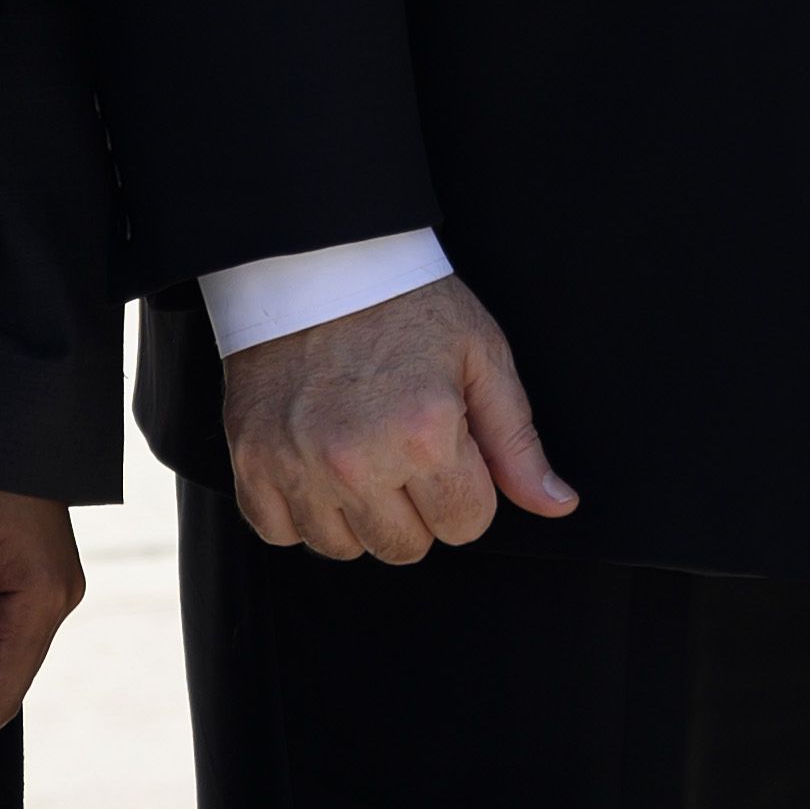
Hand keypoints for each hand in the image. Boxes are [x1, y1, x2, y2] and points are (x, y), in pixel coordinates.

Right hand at [222, 275, 575, 563]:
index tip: (450, 445)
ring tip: (361, 451)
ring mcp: (298, 465)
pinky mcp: (251, 463)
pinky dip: (302, 510)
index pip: (466, 525)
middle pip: (406, 547)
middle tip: (405, 446)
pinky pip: (282, 533)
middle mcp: (357, 460)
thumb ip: (518, 443)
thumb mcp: (481, 356)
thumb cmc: (407, 303)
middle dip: (417, 507)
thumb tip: (558, 506)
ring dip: (359, 514)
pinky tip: (317, 462)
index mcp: (425, 432)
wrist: (317, 259)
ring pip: (344, 549)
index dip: (467, 487)